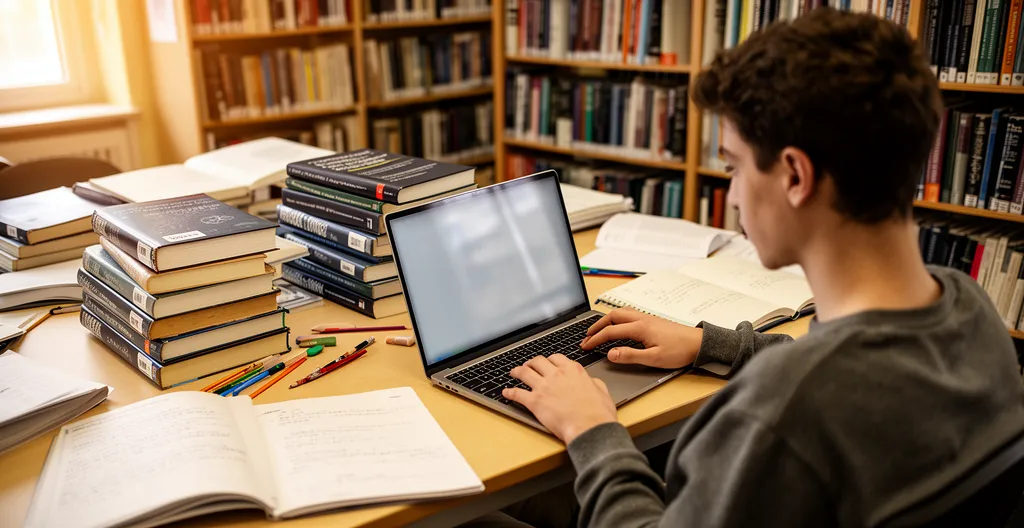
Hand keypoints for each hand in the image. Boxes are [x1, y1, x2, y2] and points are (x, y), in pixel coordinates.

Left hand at [503, 354, 616, 443]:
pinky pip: (517, 394)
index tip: (547, 363)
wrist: (590, 428)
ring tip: (514, 373)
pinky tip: (506, 393)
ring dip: (517, 372)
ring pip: (524, 372)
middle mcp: (557, 375)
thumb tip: (591, 382)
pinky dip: (509, 393)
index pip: (556, 358)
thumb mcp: (602, 392)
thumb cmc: (598, 414)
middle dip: (532, 362)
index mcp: (573, 371)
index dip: (550, 360)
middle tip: (529, 365)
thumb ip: (594, 383)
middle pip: (538, 361)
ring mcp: (544, 387)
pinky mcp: (535, 402)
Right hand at [581, 309, 702, 368]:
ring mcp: (646, 317)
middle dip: (597, 326)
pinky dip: (617, 318)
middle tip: (587, 336)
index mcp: (639, 328)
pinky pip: (628, 314)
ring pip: (620, 313)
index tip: (585, 346)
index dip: (595, 339)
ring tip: (598, 330)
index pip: (610, 331)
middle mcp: (641, 319)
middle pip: (612, 316)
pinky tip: (617, 326)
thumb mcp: (654, 359)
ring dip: (606, 320)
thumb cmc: (679, 351)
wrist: (698, 343)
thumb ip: (630, 356)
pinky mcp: (651, 320)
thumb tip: (610, 354)